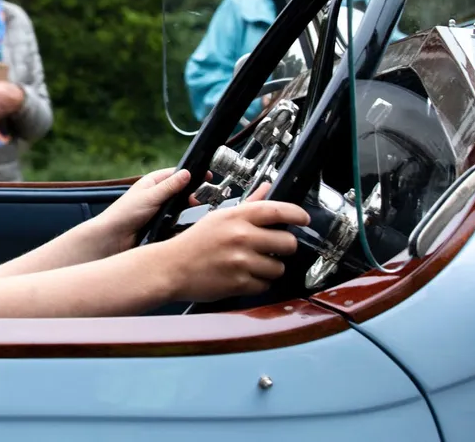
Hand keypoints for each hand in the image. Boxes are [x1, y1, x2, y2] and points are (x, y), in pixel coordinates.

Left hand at [92, 167, 192, 254]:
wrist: (113, 239)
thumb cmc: (124, 214)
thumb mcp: (150, 196)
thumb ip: (170, 187)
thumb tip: (186, 173)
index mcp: (152, 183)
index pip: (176, 174)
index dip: (192, 175)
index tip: (208, 177)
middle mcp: (157, 195)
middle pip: (181, 191)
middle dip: (192, 193)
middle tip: (202, 197)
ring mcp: (160, 211)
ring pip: (181, 207)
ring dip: (188, 208)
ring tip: (196, 207)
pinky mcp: (162, 226)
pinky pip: (177, 222)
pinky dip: (183, 223)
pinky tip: (190, 224)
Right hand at [158, 183, 308, 302]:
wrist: (170, 267)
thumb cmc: (194, 242)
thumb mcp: (219, 217)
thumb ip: (248, 204)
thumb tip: (267, 188)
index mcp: (236, 216)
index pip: (277, 210)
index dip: (297, 214)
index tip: (303, 219)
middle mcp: (241, 236)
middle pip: (288, 243)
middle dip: (284, 247)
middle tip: (273, 248)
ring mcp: (241, 261)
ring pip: (279, 268)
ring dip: (271, 268)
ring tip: (254, 264)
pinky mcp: (240, 283)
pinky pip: (265, 285)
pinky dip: (258, 283)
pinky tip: (244, 276)